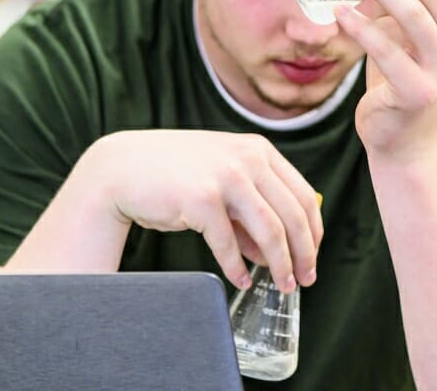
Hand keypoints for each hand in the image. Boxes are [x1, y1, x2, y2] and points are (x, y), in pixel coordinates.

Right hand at [88, 129, 322, 291]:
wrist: (123, 167)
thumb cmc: (175, 175)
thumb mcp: (222, 183)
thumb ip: (250, 213)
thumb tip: (274, 254)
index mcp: (258, 150)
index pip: (303, 194)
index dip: (313, 230)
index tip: (312, 256)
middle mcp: (248, 159)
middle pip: (293, 215)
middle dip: (303, 253)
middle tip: (304, 279)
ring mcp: (225, 176)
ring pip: (270, 230)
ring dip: (280, 264)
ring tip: (281, 285)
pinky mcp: (201, 199)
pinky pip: (229, 243)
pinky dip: (237, 267)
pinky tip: (241, 280)